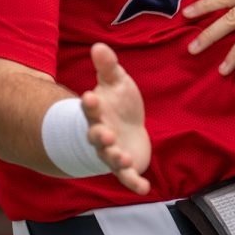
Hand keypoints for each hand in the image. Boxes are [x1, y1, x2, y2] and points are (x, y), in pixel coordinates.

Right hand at [82, 43, 150, 194]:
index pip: (90, 109)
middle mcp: (101, 135)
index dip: (90, 104)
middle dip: (99, 136)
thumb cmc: (117, 103)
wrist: (127, 127)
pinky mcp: (126, 167)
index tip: (90, 96)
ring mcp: (112, 152)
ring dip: (115, 159)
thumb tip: (98, 45)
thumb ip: (107, 66)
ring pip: (110, 158)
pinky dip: (134, 184)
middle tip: (105, 133)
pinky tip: (145, 189)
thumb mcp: (115, 82)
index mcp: (97, 113)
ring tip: (122, 158)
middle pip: (96, 137)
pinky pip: (128, 178)